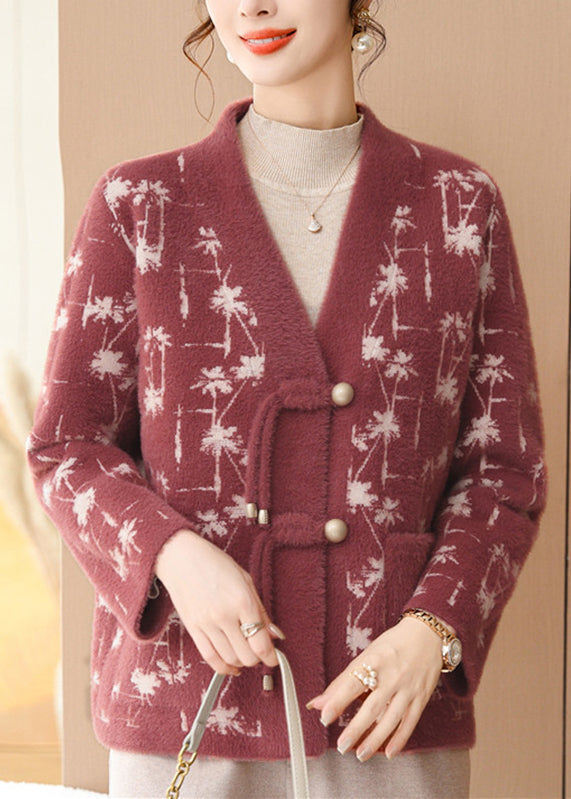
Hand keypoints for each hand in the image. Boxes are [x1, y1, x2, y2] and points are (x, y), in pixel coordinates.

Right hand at [155, 529, 282, 674]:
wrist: (182, 558)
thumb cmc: (215, 564)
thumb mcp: (246, 580)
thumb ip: (261, 610)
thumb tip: (275, 634)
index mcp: (242, 601)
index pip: (261, 642)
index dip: (271, 656)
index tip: (274, 658)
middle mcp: (225, 615)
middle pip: (247, 655)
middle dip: (258, 659)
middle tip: (261, 653)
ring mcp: (207, 624)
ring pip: (230, 659)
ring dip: (242, 663)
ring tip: (246, 655)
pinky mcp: (193, 629)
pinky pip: (210, 657)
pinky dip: (223, 668)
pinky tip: (231, 667)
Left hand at [307, 617, 441, 759]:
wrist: (427, 636)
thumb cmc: (392, 645)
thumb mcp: (366, 656)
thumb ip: (343, 681)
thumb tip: (318, 702)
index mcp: (374, 661)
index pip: (353, 683)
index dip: (338, 700)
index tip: (324, 716)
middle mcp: (392, 676)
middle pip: (372, 706)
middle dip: (356, 729)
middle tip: (341, 746)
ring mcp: (408, 689)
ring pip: (391, 719)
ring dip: (375, 739)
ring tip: (360, 754)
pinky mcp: (420, 698)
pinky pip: (410, 722)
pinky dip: (400, 739)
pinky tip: (388, 752)